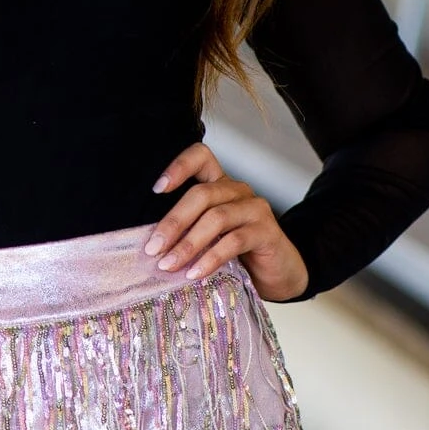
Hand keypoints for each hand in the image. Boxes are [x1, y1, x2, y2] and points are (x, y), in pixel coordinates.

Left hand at [143, 142, 309, 301]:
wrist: (277, 273)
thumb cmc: (238, 252)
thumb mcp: (209, 235)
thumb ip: (188, 229)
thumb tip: (151, 243)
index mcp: (220, 184)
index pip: (201, 157)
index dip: (179, 167)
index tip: (156, 189)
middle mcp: (238, 190)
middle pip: (201, 194)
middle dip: (173, 222)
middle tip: (153, 248)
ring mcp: (254, 209)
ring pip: (216, 218)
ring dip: (188, 244)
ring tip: (169, 264)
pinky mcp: (266, 232)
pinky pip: (233, 241)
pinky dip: (210, 258)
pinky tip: (194, 273)